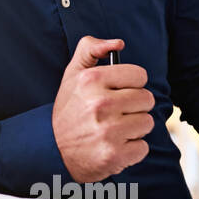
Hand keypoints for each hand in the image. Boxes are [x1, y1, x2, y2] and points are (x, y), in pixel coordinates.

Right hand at [51, 36, 155, 182]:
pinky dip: (131, 149)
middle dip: (134, 106)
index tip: (119, 91)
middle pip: (146, 99)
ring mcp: (107, 131)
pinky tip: (114, 145)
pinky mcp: (114, 154)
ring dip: (134, 128)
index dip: (131, 83)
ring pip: (147, 123)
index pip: (139, 75)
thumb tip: (118, 43)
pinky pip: (143, 147)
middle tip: (115, 112)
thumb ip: (90, 50)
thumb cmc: (69, 110)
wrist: (51, 150)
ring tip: (114, 129)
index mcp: (91, 80)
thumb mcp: (72, 75)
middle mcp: (100, 104)